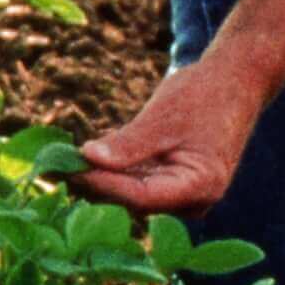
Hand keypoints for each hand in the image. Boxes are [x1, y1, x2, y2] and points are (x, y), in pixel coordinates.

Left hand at [75, 59, 269, 217]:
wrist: (234, 83)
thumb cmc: (203, 96)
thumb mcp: (162, 118)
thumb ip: (128, 143)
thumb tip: (87, 159)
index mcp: (200, 187)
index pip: (140, 196)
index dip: (101, 184)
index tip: (67, 169)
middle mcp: (194, 201)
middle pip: (133, 201)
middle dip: (94, 184)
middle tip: (51, 169)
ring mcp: (183, 196)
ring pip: (130, 195)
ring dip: (97, 179)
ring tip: (57, 166)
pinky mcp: (172, 184)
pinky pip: (136, 183)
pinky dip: (110, 172)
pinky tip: (78, 161)